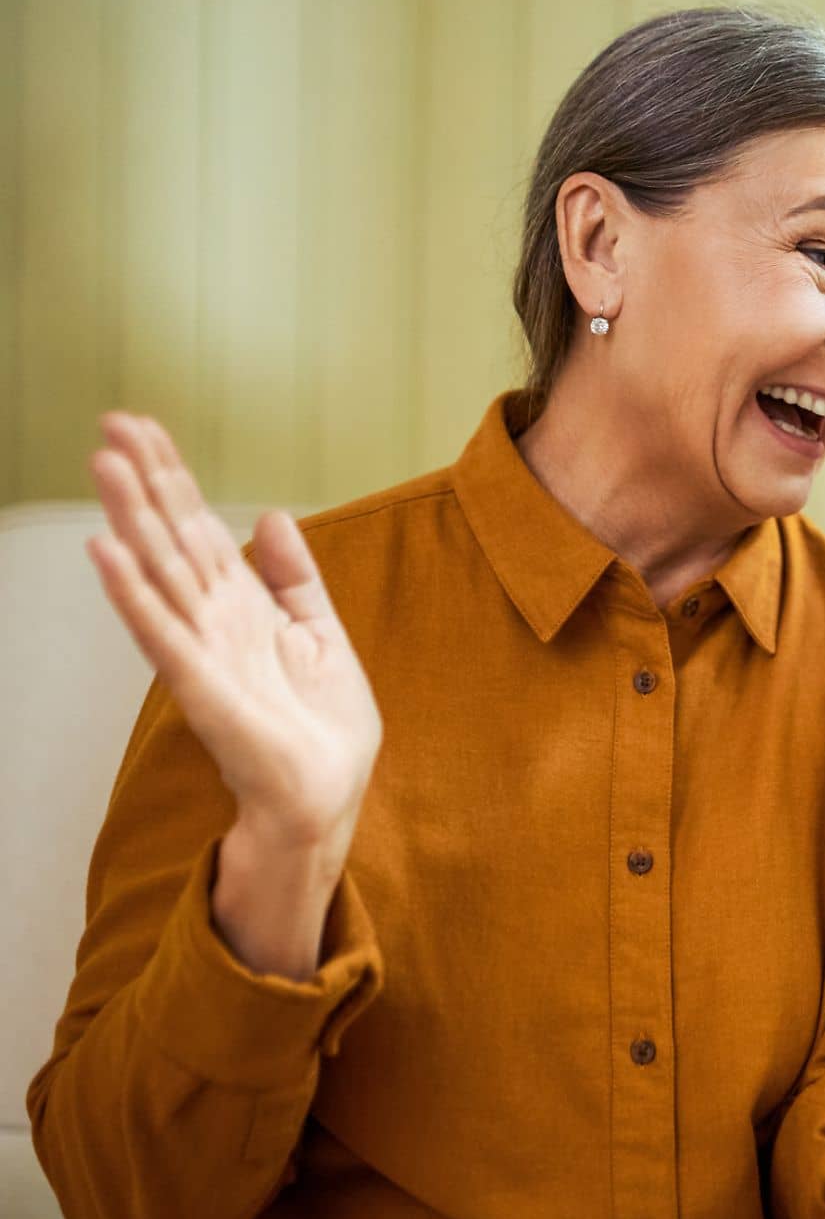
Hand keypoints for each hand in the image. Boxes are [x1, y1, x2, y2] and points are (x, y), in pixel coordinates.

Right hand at [86, 414, 381, 973]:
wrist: (328, 794)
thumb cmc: (321, 725)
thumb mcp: (320, 632)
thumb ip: (294, 576)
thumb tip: (269, 516)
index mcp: (240, 605)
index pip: (198, 527)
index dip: (172, 477)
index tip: (143, 427)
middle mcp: (211, 621)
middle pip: (170, 537)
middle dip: (144, 482)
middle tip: (110, 424)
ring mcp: (202, 651)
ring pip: (159, 572)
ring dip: (130, 520)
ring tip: (102, 466)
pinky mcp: (203, 688)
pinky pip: (163, 633)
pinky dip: (134, 593)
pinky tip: (107, 552)